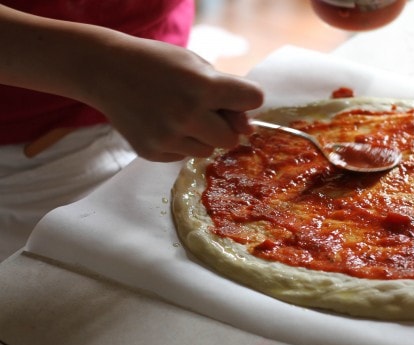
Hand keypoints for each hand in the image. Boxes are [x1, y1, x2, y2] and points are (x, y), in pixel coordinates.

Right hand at [86, 37, 263, 161]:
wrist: (106, 71)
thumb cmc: (159, 65)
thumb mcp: (197, 66)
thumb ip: (228, 94)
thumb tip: (249, 130)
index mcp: (203, 86)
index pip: (254, 99)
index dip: (246, 98)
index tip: (232, 96)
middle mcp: (186, 115)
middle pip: (231, 139)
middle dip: (224, 126)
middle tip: (203, 110)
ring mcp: (167, 137)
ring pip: (208, 151)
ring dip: (201, 136)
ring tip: (177, 114)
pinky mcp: (152, 152)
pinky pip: (184, 156)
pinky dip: (180, 143)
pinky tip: (161, 123)